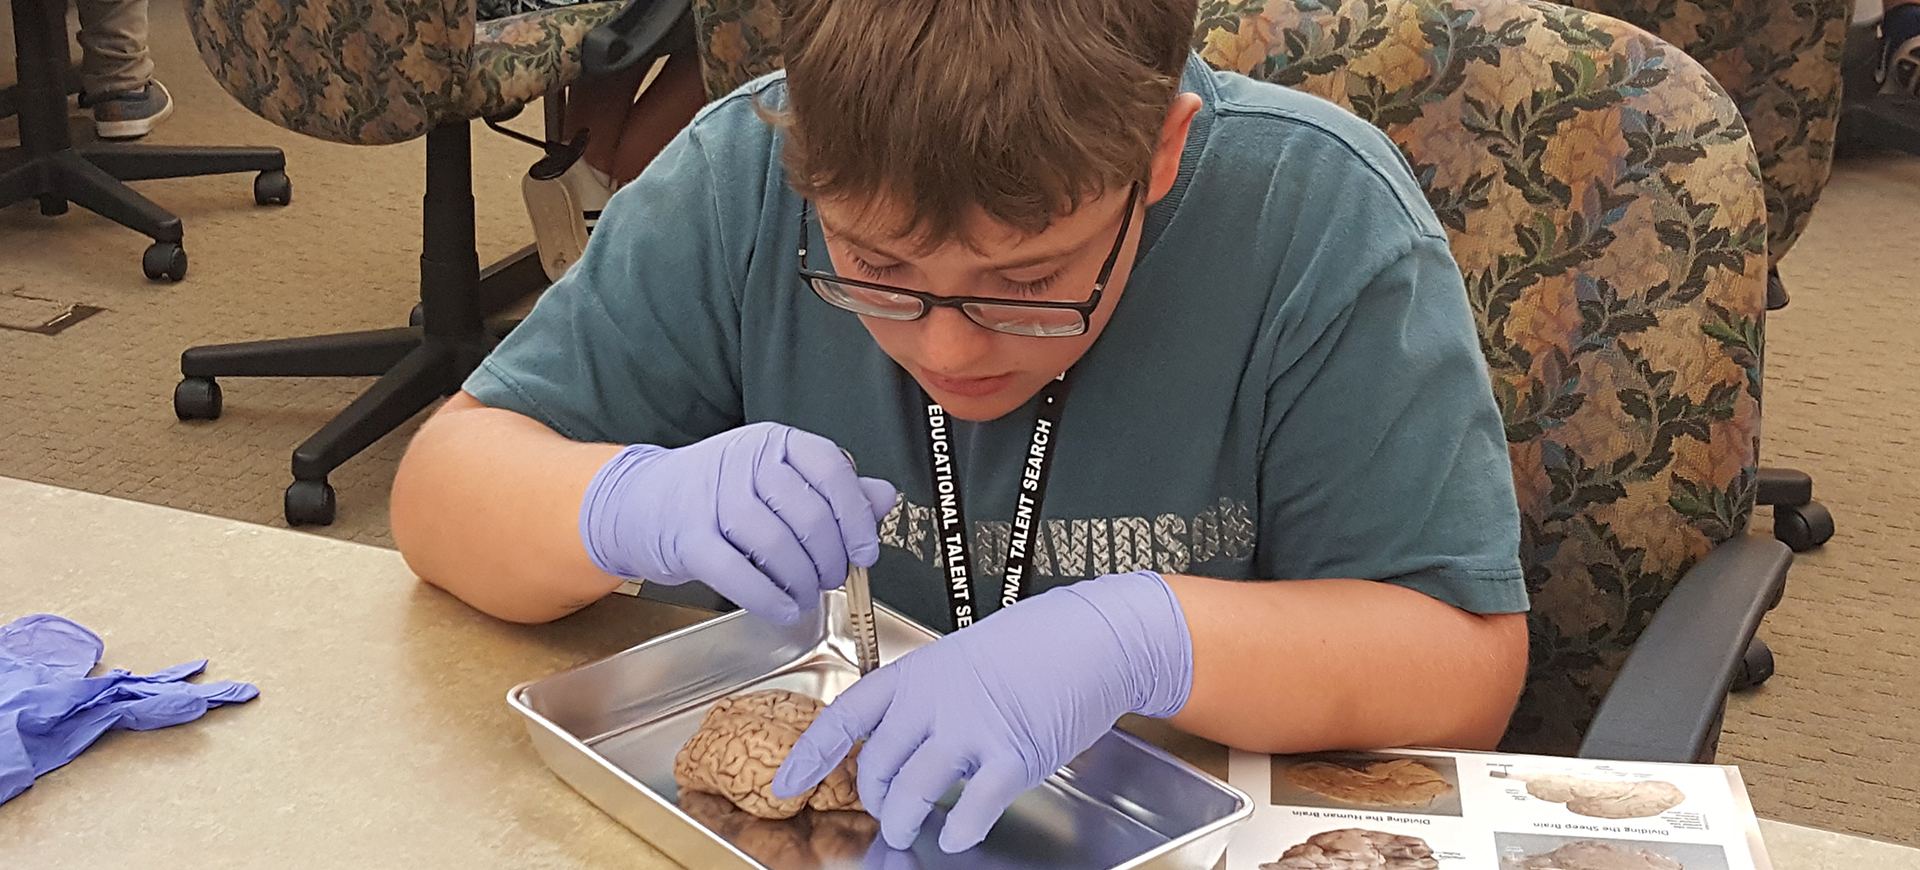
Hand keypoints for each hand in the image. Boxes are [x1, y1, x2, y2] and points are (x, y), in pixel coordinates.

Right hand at [579, 422, 896, 624]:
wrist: (641, 503)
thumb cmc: (719, 494)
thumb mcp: (778, 479)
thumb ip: (833, 488)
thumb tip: (884, 497)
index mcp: (774, 442)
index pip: (831, 470)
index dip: (856, 517)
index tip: (866, 552)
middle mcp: (744, 461)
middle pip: (808, 514)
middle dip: (829, 558)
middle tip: (832, 578)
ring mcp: (711, 498)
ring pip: (775, 545)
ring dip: (801, 581)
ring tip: (806, 595)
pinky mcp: (687, 537)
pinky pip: (737, 573)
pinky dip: (768, 597)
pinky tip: (784, 609)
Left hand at [770, 571, 1193, 852]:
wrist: (1094, 635)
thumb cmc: (1032, 646)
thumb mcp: (960, 659)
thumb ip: (925, 699)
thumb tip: (896, 745)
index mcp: (915, 672)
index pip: (845, 717)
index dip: (809, 755)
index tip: (785, 784)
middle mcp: (935, 700)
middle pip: (878, 767)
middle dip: (875, 799)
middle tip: (884, 811)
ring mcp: (973, 728)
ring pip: (913, 793)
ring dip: (904, 821)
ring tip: (908, 829)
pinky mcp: (1015, 755)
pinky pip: (972, 809)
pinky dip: (959, 829)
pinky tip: (957, 833)